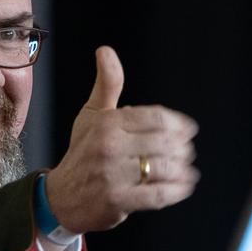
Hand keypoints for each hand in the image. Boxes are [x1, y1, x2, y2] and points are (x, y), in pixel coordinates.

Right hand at [42, 46, 198, 231]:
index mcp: (108, 122)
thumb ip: (107, 84)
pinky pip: (158, 195)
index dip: (178, 124)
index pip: (156, 118)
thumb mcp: (92, 115)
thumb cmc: (83, 152)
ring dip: (182, 170)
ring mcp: (113, 174)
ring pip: (164, 168)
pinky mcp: (118, 200)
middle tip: (187, 152)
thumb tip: (105, 50)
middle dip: (182, 149)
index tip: (188, 130)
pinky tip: (184, 187)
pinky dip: (176, 191)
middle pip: (165, 143)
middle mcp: (109, 146)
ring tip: (187, 171)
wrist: (62, 196)